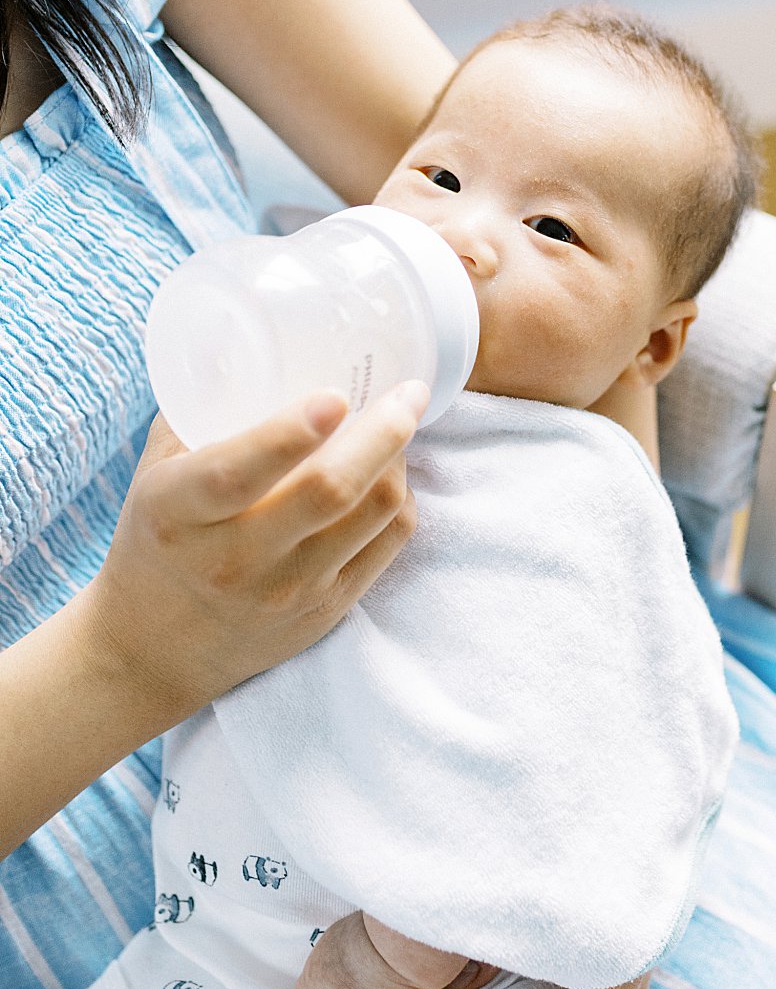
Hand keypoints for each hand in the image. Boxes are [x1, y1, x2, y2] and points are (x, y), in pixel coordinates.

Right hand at [85, 382, 426, 721]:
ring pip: (374, 512)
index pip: (234, 472)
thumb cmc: (159, 539)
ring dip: (398, 460)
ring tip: (396, 426)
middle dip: (383, 431)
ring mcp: (288, 590)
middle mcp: (234, 558)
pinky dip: (400, 499)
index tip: (334, 396)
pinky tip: (390, 474)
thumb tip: (253, 339)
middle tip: (409, 390)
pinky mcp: (329, 609)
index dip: (288, 433)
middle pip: (329, 490)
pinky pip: (390, 542)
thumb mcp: (156, 476)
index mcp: (178, 513)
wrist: (154, 649)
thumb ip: (200, 411)